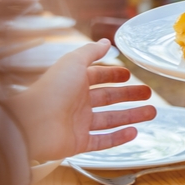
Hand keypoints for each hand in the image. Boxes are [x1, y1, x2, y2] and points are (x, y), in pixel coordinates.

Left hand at [5, 39, 156, 161]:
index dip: (114, 75)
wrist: (33, 123)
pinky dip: (119, 137)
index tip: (129, 75)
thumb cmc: (51, 90)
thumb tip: (105, 42)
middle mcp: (77, 102)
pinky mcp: (79, 143)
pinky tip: (134, 132)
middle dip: (129, 95)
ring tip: (151, 112)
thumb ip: (91, 52)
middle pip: (108, 98)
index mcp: (74, 82)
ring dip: (131, 115)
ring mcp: (78, 123)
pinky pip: (102, 140)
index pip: (98, 77)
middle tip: (148, 93)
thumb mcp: (73, 62)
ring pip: (111, 119)